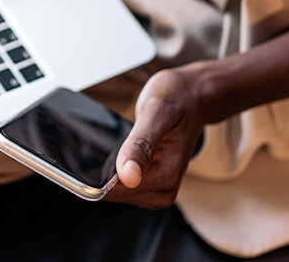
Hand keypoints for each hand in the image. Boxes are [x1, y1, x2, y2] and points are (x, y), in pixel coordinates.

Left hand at [104, 68, 204, 209]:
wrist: (192, 96)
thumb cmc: (177, 99)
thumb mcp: (157, 111)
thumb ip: (141, 144)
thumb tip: (128, 175)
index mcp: (168, 173)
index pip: (119, 191)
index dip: (100, 174)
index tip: (96, 151)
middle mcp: (166, 186)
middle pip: (116, 193)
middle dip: (106, 170)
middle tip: (114, 138)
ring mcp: (158, 186)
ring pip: (117, 190)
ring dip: (110, 168)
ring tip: (121, 141)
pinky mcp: (151, 182)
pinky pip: (122, 184)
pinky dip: (115, 168)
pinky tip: (121, 149)